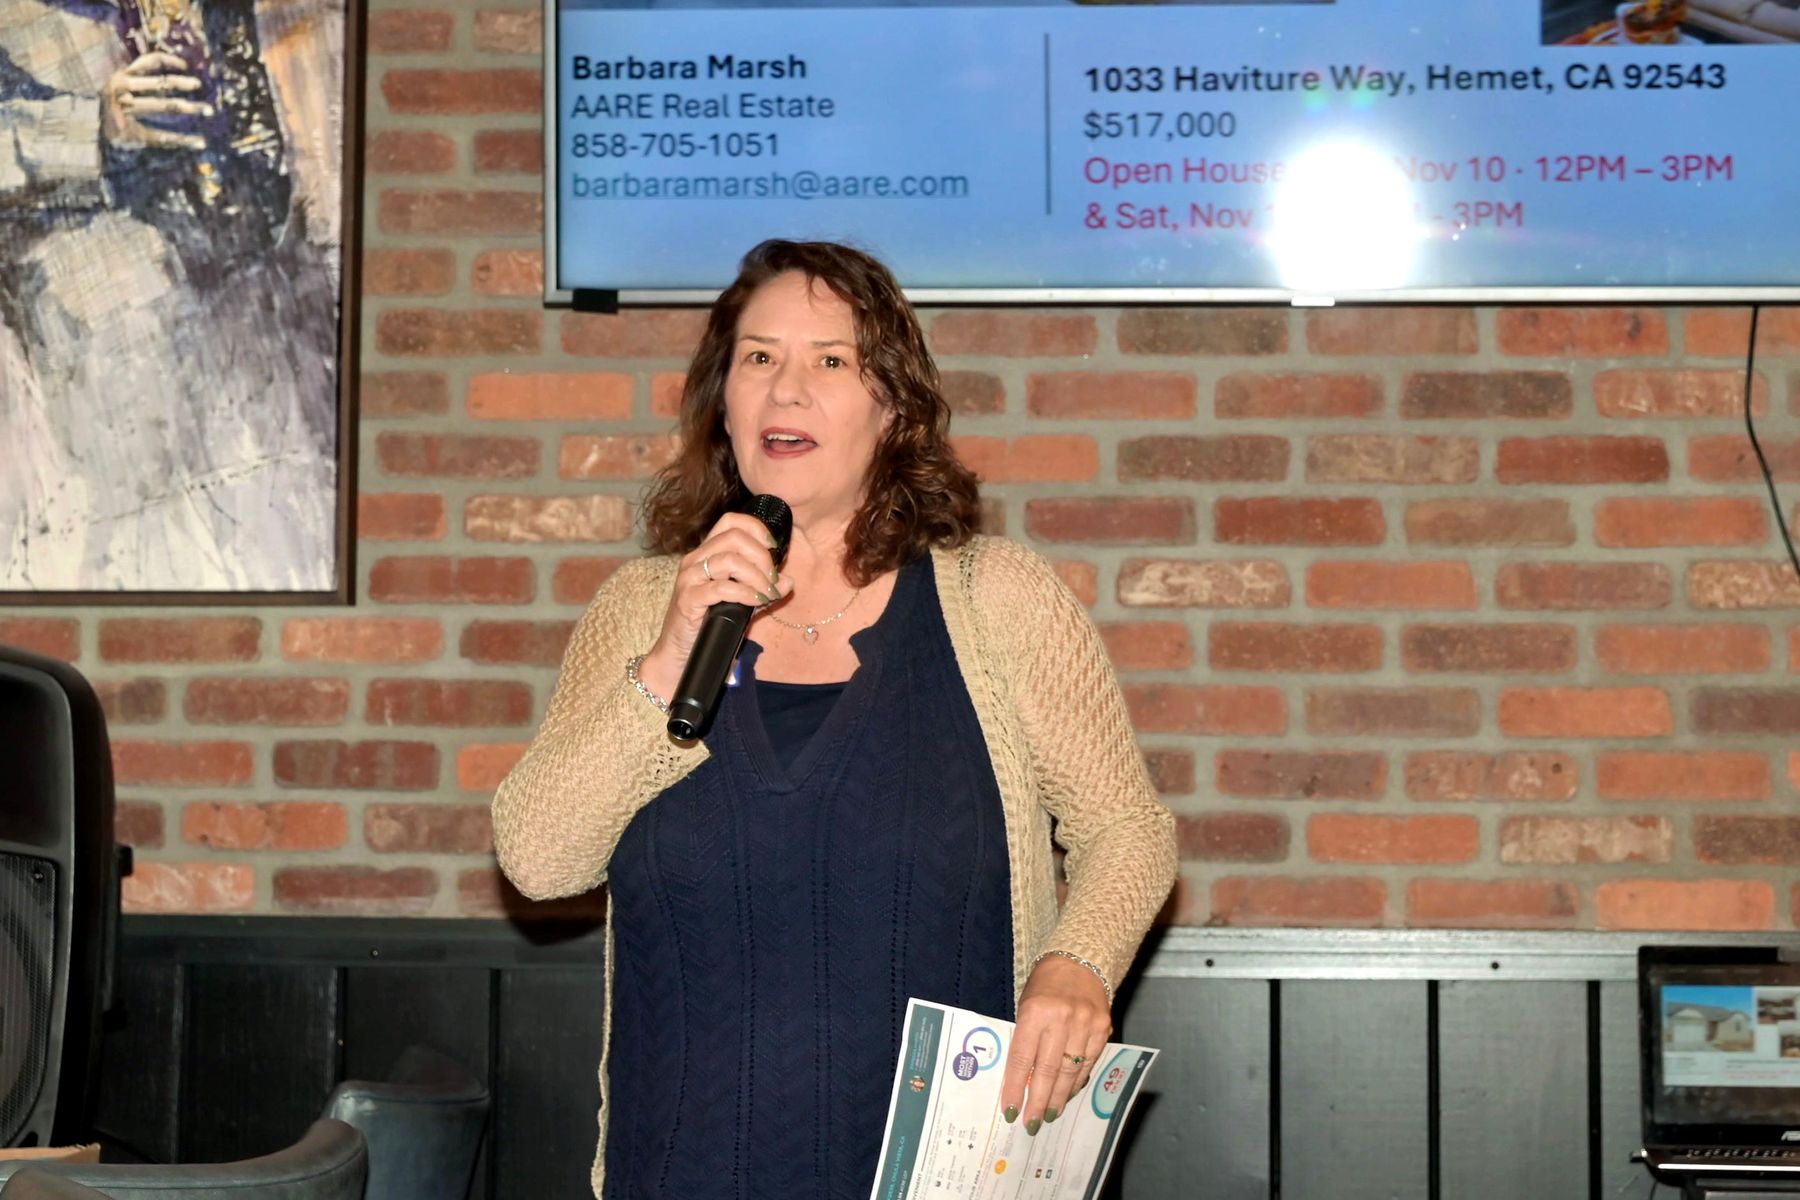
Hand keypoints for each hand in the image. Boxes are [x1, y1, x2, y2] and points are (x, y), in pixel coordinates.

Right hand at [103, 52, 209, 151]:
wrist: (84, 128)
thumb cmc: (109, 105)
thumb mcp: (120, 86)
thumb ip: (139, 78)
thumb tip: (172, 71)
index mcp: (122, 76)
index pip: (148, 61)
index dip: (169, 60)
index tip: (186, 66)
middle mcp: (123, 89)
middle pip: (160, 83)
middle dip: (182, 83)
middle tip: (200, 85)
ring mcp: (126, 110)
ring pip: (163, 105)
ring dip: (189, 107)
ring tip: (209, 110)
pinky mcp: (131, 132)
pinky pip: (161, 135)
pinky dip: (183, 139)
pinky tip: (199, 142)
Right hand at [637, 512, 788, 696]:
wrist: (681, 653)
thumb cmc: (711, 624)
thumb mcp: (743, 602)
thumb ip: (764, 590)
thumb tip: (788, 581)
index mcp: (707, 553)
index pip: (731, 521)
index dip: (756, 529)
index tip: (774, 549)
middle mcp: (695, 560)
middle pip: (734, 537)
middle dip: (761, 556)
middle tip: (772, 578)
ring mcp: (689, 578)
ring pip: (728, 560)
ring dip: (756, 576)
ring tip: (767, 593)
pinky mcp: (688, 599)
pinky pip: (720, 587)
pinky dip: (744, 593)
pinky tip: (755, 601)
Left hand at [999, 954, 1110, 1135]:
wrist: (1080, 959)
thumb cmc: (1045, 985)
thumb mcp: (1026, 1006)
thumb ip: (1026, 1039)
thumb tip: (1025, 1080)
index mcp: (1035, 1012)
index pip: (1023, 1058)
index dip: (1016, 1087)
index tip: (1010, 1110)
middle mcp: (1062, 1018)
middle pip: (1049, 1070)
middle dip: (1039, 1101)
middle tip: (1031, 1123)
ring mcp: (1086, 1023)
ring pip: (1072, 1071)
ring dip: (1060, 1097)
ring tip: (1050, 1114)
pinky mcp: (1104, 1026)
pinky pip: (1089, 1062)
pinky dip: (1078, 1080)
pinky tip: (1069, 1093)